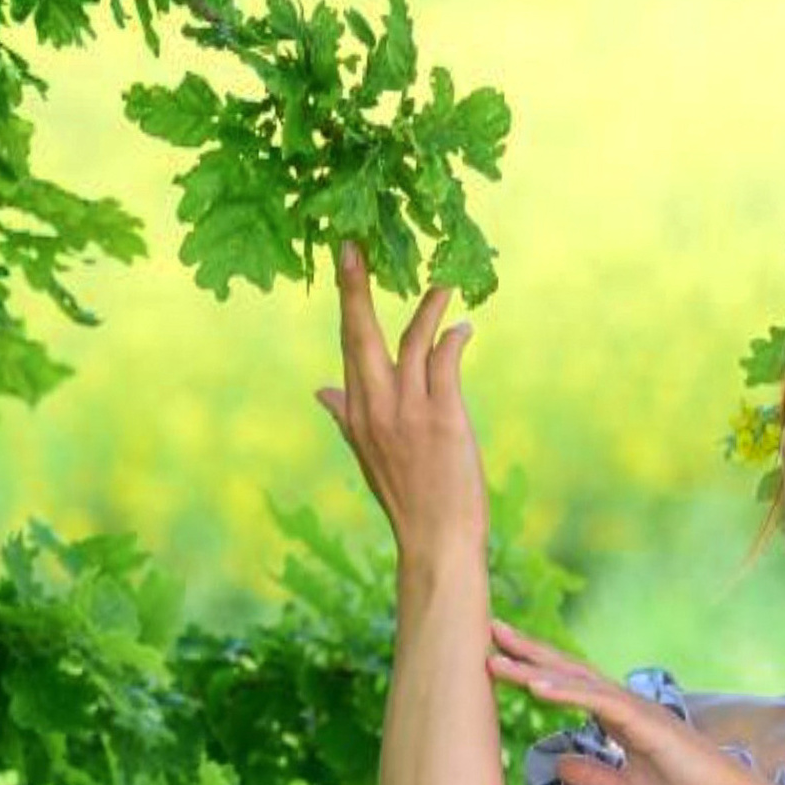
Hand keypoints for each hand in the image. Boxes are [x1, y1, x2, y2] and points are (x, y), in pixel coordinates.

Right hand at [315, 240, 486, 569]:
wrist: (436, 541)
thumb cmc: (408, 500)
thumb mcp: (367, 456)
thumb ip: (345, 416)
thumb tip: (320, 389)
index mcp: (355, 415)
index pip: (347, 345)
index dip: (347, 301)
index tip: (344, 260)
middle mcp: (375, 408)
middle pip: (361, 333)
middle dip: (356, 285)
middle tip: (355, 244)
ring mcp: (408, 412)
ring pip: (412, 340)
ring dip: (430, 306)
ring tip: (446, 282)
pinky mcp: (443, 418)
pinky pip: (447, 362)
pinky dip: (455, 338)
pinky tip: (464, 327)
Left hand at [486, 618, 759, 784]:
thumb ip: (596, 775)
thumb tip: (559, 766)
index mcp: (624, 719)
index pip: (572, 687)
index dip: (537, 669)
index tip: (501, 657)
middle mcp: (628, 706)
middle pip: (569, 671)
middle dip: (528, 650)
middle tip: (489, 629)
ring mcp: (638, 711)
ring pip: (577, 682)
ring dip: (534, 667)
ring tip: (495, 655)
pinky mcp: (647, 725)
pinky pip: (598, 703)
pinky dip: (565, 692)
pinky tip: (534, 685)